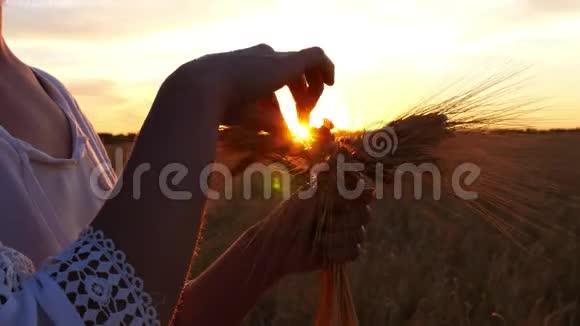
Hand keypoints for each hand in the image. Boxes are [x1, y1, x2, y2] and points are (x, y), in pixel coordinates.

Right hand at [179, 44, 334, 136]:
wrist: (204, 88)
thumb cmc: (220, 108)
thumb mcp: (248, 118)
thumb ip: (269, 124)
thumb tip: (288, 138)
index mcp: (247, 66)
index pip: (273, 77)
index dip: (282, 99)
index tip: (288, 121)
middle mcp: (261, 57)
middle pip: (291, 74)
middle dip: (301, 97)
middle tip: (302, 121)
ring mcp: (275, 56)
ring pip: (305, 69)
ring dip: (310, 93)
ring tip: (305, 116)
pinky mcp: (289, 61)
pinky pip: (316, 57)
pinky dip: (326, 68)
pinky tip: (331, 83)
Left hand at [249, 187, 372, 278]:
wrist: (277, 247)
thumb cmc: (289, 216)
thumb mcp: (308, 195)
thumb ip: (329, 179)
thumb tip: (340, 151)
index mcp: (338, 196)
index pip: (362, 192)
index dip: (358, 196)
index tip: (342, 200)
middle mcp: (346, 212)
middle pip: (365, 214)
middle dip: (343, 220)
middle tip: (321, 221)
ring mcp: (346, 232)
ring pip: (359, 234)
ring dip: (335, 237)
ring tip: (317, 237)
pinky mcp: (344, 252)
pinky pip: (354, 251)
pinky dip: (337, 252)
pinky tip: (322, 250)